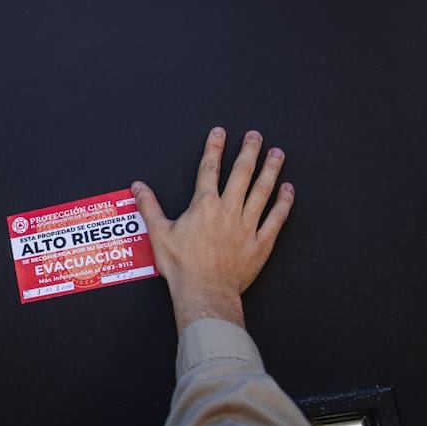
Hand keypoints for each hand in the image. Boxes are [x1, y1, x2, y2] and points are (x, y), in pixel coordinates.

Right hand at [131, 127, 294, 332]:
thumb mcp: (159, 234)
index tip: (220, 133)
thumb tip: (138, 187)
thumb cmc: (182, 266)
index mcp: (204, 205)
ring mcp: (247, 225)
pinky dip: (284, 202)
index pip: (209, 168)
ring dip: (271, 169)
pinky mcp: (261, 242)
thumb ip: (149, 206)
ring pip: (262, 190)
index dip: (214, 148)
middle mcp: (228, 210)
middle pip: (241, 173)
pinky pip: (276, 217)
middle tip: (255, 136)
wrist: (204, 292)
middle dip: (249, 151)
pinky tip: (288, 189)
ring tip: (277, 154)